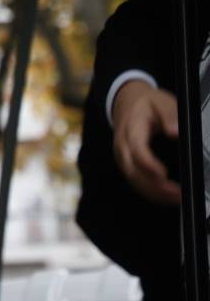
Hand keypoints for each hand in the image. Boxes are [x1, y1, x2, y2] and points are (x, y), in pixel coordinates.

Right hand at [112, 79, 180, 204]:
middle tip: (178, 193)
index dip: (148, 164)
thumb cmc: (146, 104)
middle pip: (132, 171)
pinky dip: (151, 193)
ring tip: (177, 198)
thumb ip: (169, 114)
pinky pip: (135, 182)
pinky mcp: (126, 165)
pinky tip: (167, 197)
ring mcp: (122, 157)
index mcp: (131, 129)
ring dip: (154, 193)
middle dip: (155, 186)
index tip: (164, 174)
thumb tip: (174, 131)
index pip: (136, 150)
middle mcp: (122, 145)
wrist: (127, 103)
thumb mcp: (161, 102)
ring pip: (134, 180)